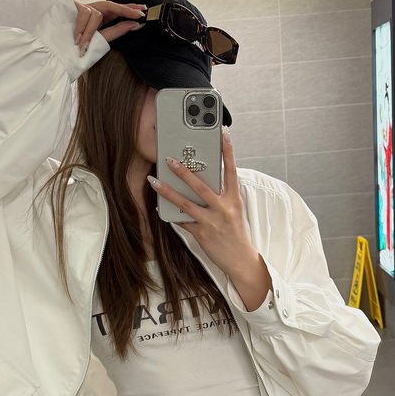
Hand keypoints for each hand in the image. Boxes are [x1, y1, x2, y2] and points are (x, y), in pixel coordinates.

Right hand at [72, 0, 146, 52]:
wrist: (53, 52)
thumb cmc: (76, 48)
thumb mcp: (99, 41)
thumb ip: (115, 32)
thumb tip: (134, 24)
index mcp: (99, 19)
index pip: (116, 11)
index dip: (129, 9)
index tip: (144, 10)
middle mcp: (92, 11)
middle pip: (110, 5)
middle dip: (125, 10)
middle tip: (138, 14)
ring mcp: (81, 7)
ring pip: (95, 13)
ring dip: (90, 31)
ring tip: (83, 44)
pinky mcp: (71, 5)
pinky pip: (83, 13)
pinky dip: (81, 28)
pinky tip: (77, 39)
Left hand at [148, 129, 255, 277]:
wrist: (241, 260)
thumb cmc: (236, 232)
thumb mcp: (234, 210)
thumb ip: (222, 195)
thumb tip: (206, 181)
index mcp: (234, 199)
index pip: (231, 171)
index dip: (228, 152)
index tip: (223, 135)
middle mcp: (223, 208)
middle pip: (201, 186)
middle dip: (184, 172)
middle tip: (170, 159)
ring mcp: (212, 221)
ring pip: (185, 203)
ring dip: (167, 191)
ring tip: (154, 180)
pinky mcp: (202, 234)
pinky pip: (182, 221)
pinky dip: (170, 214)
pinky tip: (160, 208)